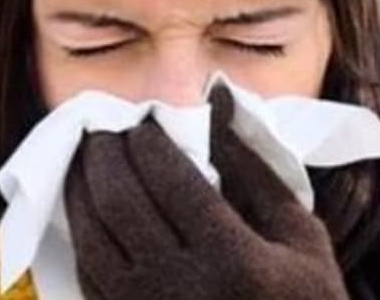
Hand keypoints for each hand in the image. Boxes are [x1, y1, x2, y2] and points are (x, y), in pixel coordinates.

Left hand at [63, 100, 347, 298]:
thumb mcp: (300, 235)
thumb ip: (253, 166)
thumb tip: (217, 98)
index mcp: (237, 262)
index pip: (172, 182)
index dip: (148, 142)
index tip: (144, 119)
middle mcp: (184, 289)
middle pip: (121, 204)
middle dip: (104, 154)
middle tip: (103, 125)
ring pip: (91, 238)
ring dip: (80, 187)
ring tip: (86, 155)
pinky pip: (87, 273)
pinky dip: (80, 230)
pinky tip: (84, 203)